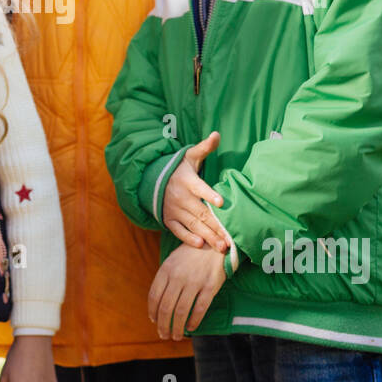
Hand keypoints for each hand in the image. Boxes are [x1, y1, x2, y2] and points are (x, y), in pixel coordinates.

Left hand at [148, 244, 226, 340]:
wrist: (214, 243)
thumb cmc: (191, 254)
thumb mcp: (173, 261)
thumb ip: (164, 279)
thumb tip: (157, 304)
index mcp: (166, 270)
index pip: (154, 296)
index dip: (152, 312)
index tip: (154, 321)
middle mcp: (178, 277)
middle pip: (166, 307)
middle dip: (163, 325)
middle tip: (164, 335)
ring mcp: (194, 282)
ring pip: (181, 312)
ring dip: (177, 327)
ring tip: (176, 336)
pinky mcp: (209, 287)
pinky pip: (199, 309)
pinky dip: (194, 321)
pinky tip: (191, 328)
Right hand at [162, 131, 227, 251]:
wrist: (152, 179)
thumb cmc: (179, 168)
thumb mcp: (190, 156)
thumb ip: (205, 148)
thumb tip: (217, 134)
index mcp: (188, 181)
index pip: (200, 188)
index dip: (210, 195)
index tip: (221, 203)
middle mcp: (181, 197)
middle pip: (201, 213)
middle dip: (215, 226)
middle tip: (229, 239)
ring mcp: (174, 210)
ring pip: (193, 225)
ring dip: (207, 236)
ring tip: (221, 246)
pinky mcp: (169, 220)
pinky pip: (178, 231)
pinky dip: (188, 238)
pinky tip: (200, 244)